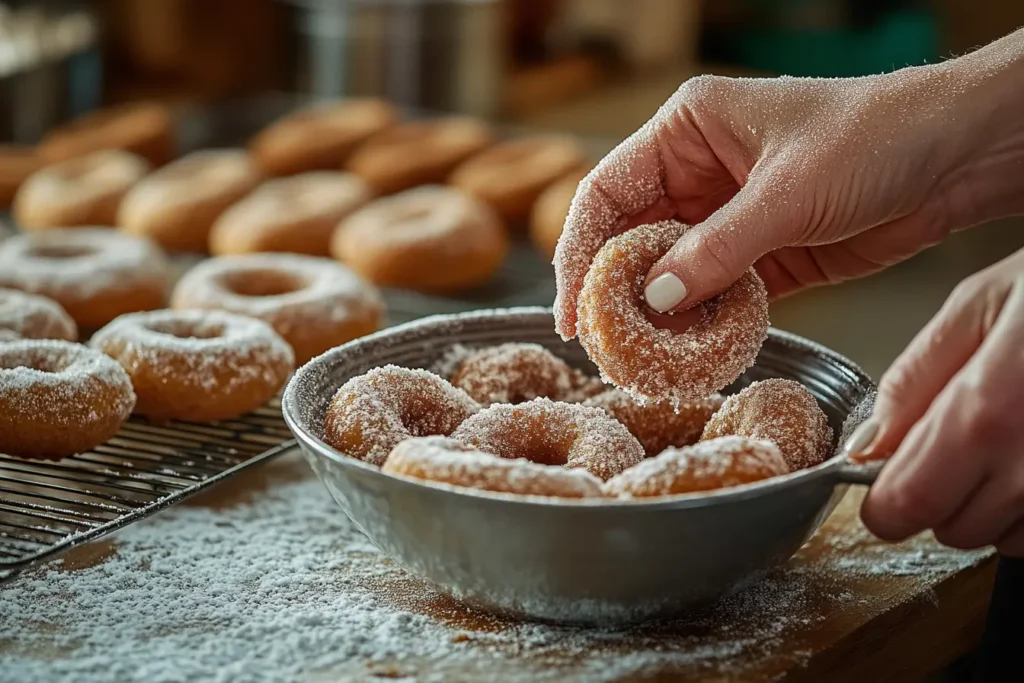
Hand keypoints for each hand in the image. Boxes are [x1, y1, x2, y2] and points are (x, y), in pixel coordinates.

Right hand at [554, 31, 1023, 338]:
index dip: (578, 250)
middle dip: (615, 292)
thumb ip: (716, 249)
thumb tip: (653, 301)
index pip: (608, 191)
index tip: (570, 308)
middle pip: (632, 239)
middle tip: (602, 346)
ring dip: (660, 316)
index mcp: (688, 129)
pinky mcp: (764, 255)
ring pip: (672, 273)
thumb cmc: (877, 136)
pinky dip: (704, 323)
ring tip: (642, 359)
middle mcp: (699, 171)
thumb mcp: (787, 191)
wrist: (961, 155)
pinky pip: (716, 294)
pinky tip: (693, 351)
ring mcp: (730, 216)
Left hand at [856, 248, 1023, 554]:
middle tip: (960, 437)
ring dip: (995, 502)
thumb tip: (869, 442)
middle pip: (952, 528)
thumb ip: (915, 379)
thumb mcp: (982, 304)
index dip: (885, 498)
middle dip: (940, 493)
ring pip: (1005, 538)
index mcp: (990, 415)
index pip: (905, 506)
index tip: (884, 478)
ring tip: (1017, 434)